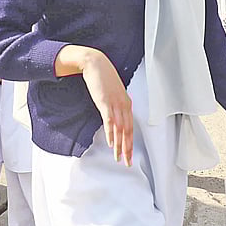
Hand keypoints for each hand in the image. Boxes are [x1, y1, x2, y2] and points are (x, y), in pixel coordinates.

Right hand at [81, 50, 133, 166]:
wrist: (95, 63)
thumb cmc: (103, 77)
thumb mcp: (112, 93)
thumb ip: (115, 105)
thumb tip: (114, 117)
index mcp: (126, 103)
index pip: (130, 127)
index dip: (130, 142)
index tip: (129, 155)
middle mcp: (123, 104)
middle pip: (127, 131)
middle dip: (127, 148)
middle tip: (127, 162)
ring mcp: (115, 103)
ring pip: (120, 129)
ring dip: (119, 145)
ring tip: (119, 157)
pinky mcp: (105, 102)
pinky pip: (109, 121)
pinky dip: (111, 133)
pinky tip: (111, 143)